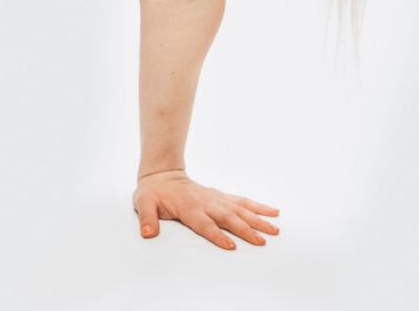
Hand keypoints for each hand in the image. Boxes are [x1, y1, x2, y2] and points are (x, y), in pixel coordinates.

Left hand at [132, 170, 279, 249]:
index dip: (217, 235)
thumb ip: (147, 218)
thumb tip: (147, 233)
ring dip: (257, 219)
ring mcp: (215, 198)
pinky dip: (257, 206)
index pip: (204, 224)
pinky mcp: (220, 196)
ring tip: (275, 230)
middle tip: (262, 241)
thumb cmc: (153, 192)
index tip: (231, 245)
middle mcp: (205, 202)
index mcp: (188, 207)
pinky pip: (241, 200)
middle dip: (245, 230)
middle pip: (228, 217)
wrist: (161, 174)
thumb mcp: (143, 203)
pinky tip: (273, 211)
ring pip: (240, 209)